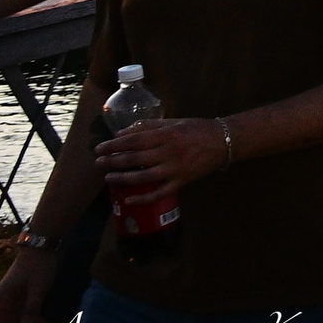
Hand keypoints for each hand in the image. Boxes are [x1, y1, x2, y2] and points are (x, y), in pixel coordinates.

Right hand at [0, 244, 57, 322]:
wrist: (42, 245)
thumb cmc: (39, 267)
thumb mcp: (38, 291)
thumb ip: (31, 311)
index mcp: (2, 300)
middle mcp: (3, 300)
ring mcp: (11, 296)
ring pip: (17, 318)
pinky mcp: (20, 293)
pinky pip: (22, 310)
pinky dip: (31, 317)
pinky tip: (42, 322)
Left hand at [95, 117, 224, 205]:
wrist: (224, 142)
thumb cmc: (197, 129)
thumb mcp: (174, 122)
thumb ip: (149, 126)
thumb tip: (122, 133)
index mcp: (167, 135)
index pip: (133, 140)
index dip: (114, 145)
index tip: (99, 148)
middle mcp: (169, 152)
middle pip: (134, 159)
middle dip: (113, 161)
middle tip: (98, 163)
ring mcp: (175, 169)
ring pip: (143, 177)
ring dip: (122, 178)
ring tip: (108, 178)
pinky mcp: (182, 182)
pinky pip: (159, 193)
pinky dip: (143, 198)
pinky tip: (128, 199)